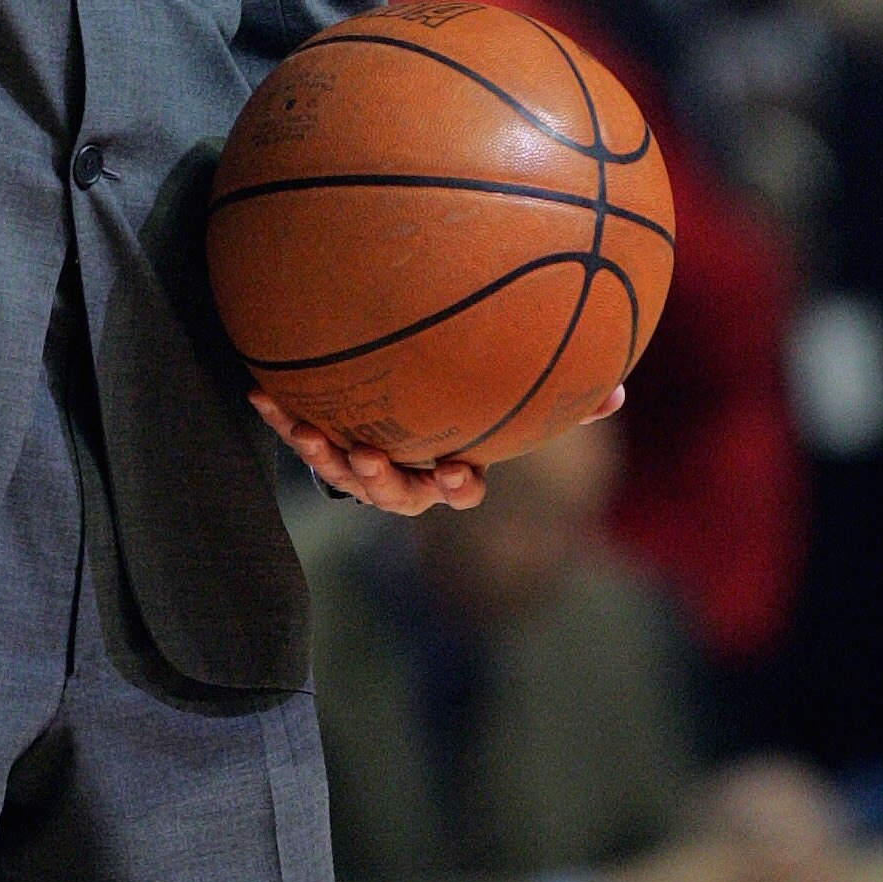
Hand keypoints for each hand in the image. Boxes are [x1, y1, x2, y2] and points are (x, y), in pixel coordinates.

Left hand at [248, 381, 626, 517]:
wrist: (390, 413)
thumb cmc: (460, 411)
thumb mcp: (509, 408)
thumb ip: (562, 404)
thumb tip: (620, 392)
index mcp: (447, 471)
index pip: (458, 489)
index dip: (455, 484)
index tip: (455, 469)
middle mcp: (403, 477)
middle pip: (392, 491)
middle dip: (380, 480)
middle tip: (369, 457)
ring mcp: (361, 465)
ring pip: (341, 474)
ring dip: (326, 457)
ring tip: (317, 436)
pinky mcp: (322, 443)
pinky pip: (300, 436)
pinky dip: (283, 417)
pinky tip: (261, 390)